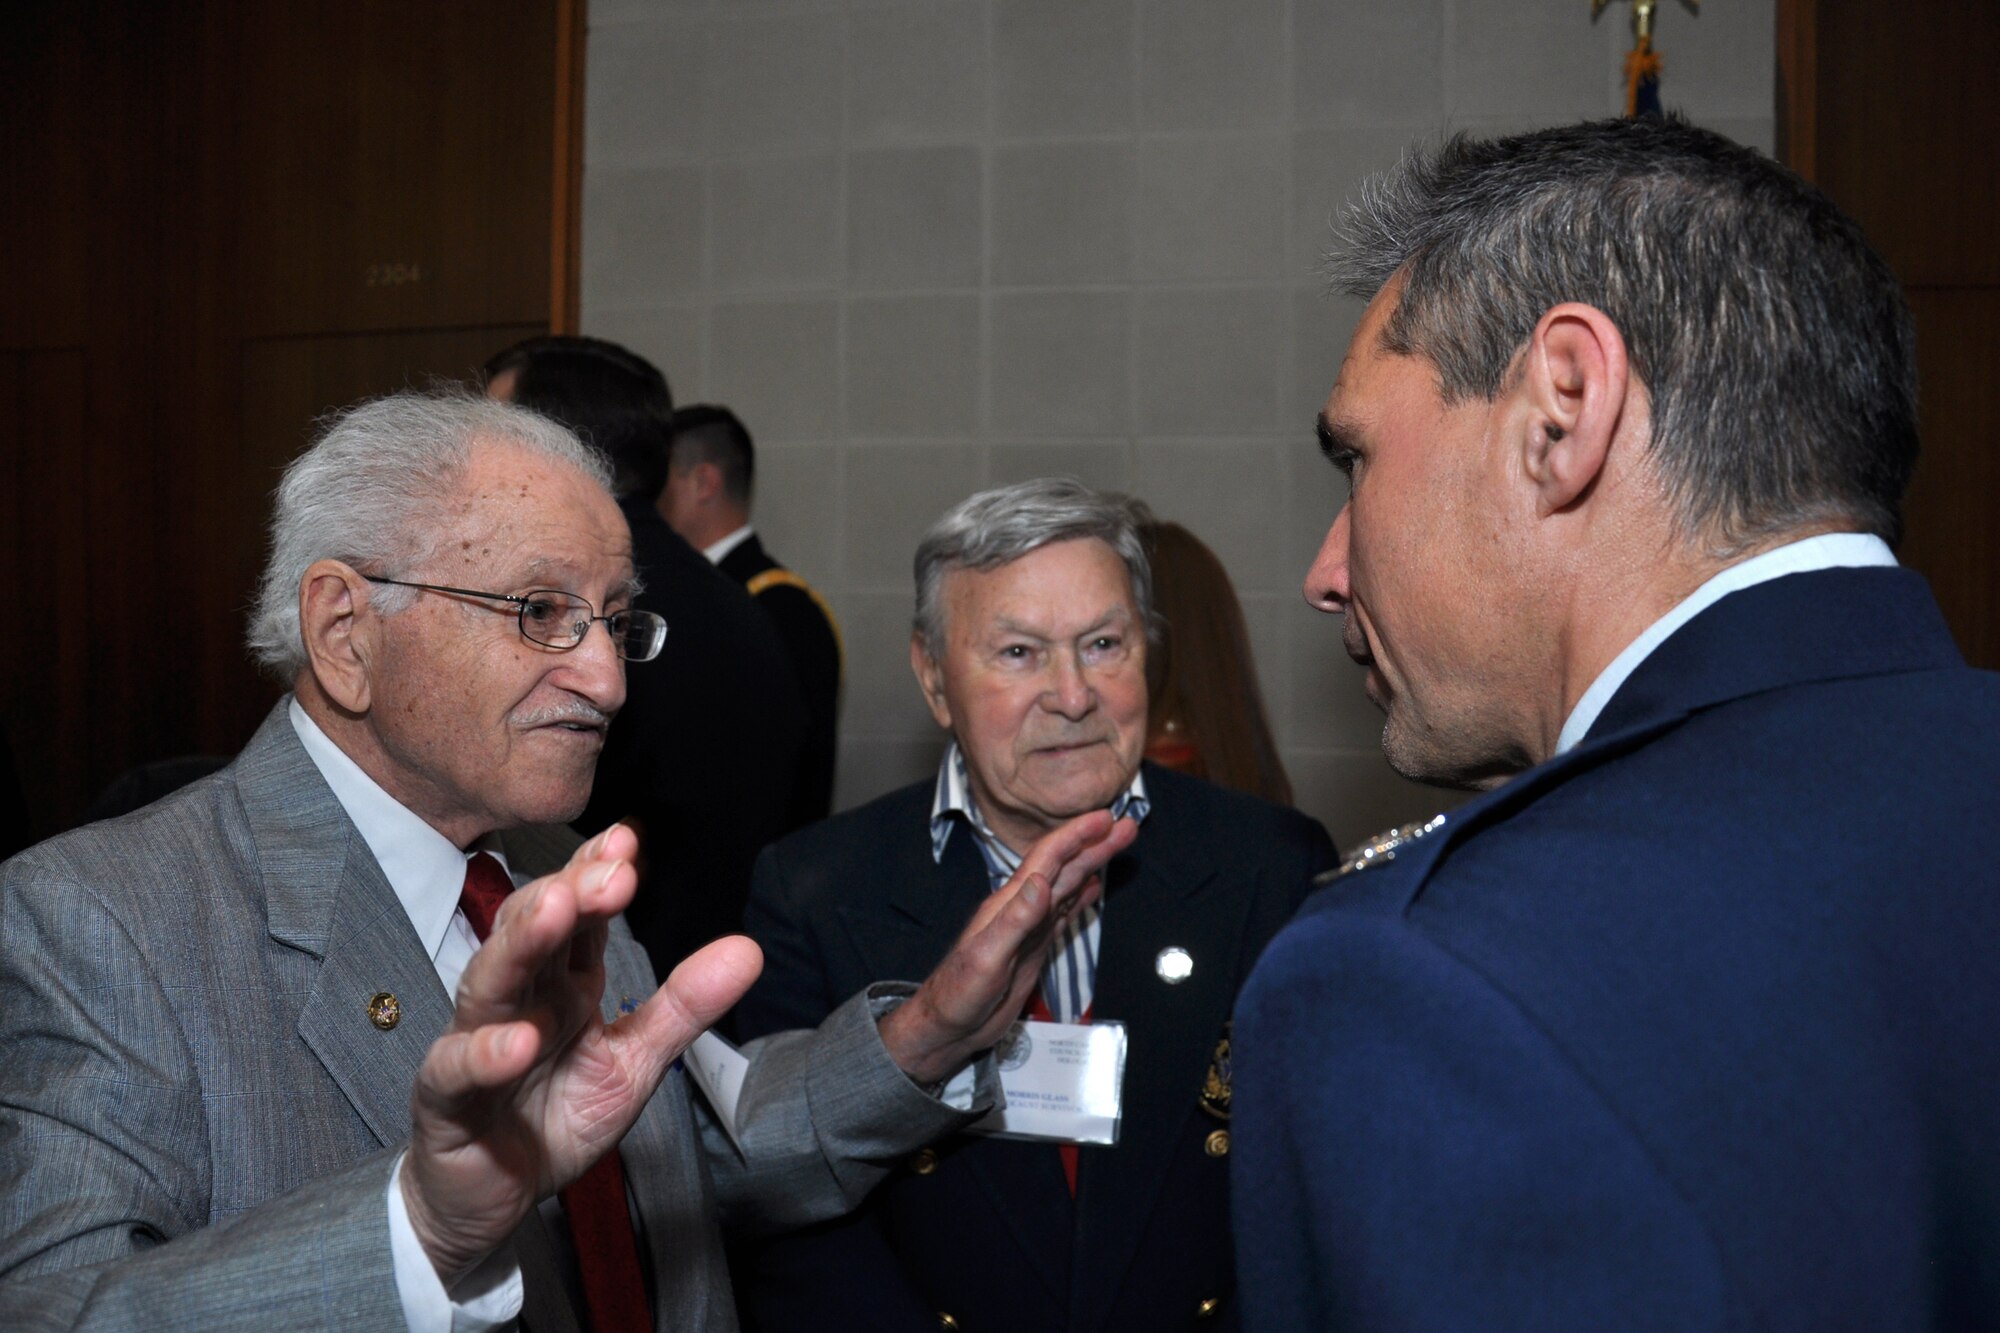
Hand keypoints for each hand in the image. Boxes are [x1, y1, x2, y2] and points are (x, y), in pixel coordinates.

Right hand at [399, 823, 762, 1284]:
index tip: (629, 838)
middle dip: (570, 894)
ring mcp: (474, 1042)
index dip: (598, 875)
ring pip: (490, 982)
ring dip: (523, 943)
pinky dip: (486, 1054)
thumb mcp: (635, 1061)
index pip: (579, 916)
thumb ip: (685, 1006)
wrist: (491, 1196)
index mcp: (562, 984)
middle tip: (612, 869)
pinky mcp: (446, 1098)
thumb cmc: (555, 1118)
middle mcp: (517, 1000)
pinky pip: (457, 1070)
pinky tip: (517, 1041)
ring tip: (555, 907)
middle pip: (535, 932)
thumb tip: (749, 949)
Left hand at [879, 809, 1139, 1085]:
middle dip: (1094, 844)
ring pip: (1067, 885)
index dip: (1076, 835)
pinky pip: (1063, 913)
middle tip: (1126, 824)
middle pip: (1064, 867)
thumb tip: (1042, 881)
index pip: (1047, 859)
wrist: (949, 1025)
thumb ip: (1015, 919)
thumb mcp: (986, 957)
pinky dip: (1082, 897)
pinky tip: (1093, 887)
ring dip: (1093, 863)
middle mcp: (1021, 908)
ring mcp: (1029, 926)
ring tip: (1117, 844)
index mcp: (1009, 903)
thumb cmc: (959, 993)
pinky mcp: (1034, 945)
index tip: (1104, 817)